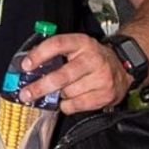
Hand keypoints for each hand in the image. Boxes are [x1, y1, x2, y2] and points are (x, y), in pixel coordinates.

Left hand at [17, 32, 131, 113]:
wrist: (122, 67)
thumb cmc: (92, 58)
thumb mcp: (77, 47)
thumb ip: (56, 53)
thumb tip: (28, 67)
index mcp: (82, 43)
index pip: (58, 44)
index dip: (39, 54)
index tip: (25, 65)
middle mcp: (93, 59)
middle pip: (62, 76)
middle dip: (40, 87)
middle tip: (26, 94)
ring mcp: (101, 77)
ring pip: (68, 93)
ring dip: (59, 95)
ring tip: (62, 90)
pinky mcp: (105, 94)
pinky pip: (75, 105)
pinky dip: (67, 105)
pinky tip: (71, 98)